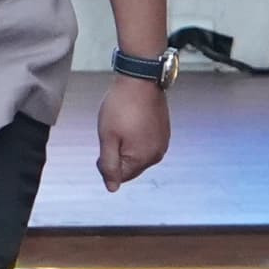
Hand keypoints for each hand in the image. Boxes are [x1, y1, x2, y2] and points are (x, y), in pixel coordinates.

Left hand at [95, 76, 170, 190]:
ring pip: (137, 155)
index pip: (120, 176)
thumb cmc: (121, 107)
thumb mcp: (108, 137)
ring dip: (126, 146)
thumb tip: (112, 189)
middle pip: (130, 167)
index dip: (106, 163)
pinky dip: (136, 138)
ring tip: (122, 124)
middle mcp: (157, 155)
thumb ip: (109, 165)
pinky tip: (131, 121)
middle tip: (111, 132)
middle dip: (117, 154)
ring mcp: (163, 143)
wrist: (140, 79)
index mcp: (143, 159)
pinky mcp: (164, 132)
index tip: (105, 141)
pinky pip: (146, 143)